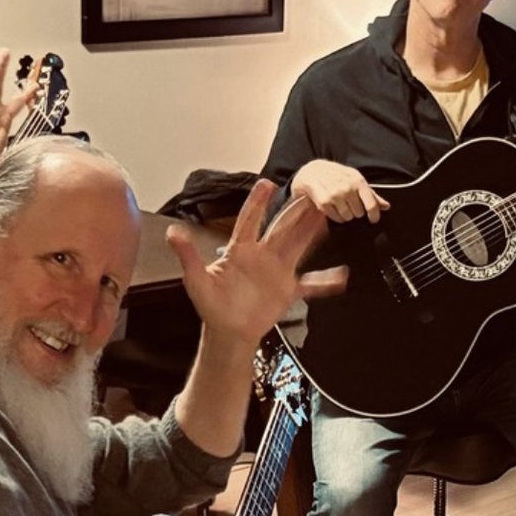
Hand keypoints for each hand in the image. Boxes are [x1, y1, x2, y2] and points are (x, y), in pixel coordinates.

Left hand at [168, 178, 340, 343]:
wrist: (227, 332)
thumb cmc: (211, 305)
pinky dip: (326, 281)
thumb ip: (187, 255)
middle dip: (296, 211)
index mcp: (240, 250)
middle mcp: (262, 256)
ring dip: (313, 232)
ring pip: (299, 247)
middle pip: (282, 228)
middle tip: (312, 193)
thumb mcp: (196, 280)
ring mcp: (278, 272)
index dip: (258, 202)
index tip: (267, 184)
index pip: (250, 221)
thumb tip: (173, 233)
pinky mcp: (288, 291)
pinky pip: (311, 285)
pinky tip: (342, 276)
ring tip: (328, 216)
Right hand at [289, 159, 388, 223]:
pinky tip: (333, 208)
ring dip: (345, 215)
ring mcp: (335, 195)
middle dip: (355, 212)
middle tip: (349, 205)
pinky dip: (336, 217)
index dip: (374, 215)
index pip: (371, 204)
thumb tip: (386, 206)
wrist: (313, 171)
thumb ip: (371, 194)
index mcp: (358, 181)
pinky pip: (337, 219)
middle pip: (359, 213)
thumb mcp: (355, 179)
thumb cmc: (338, 176)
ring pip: (348, 218)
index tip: (373, 220)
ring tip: (340, 206)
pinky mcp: (324, 202)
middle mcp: (347, 188)